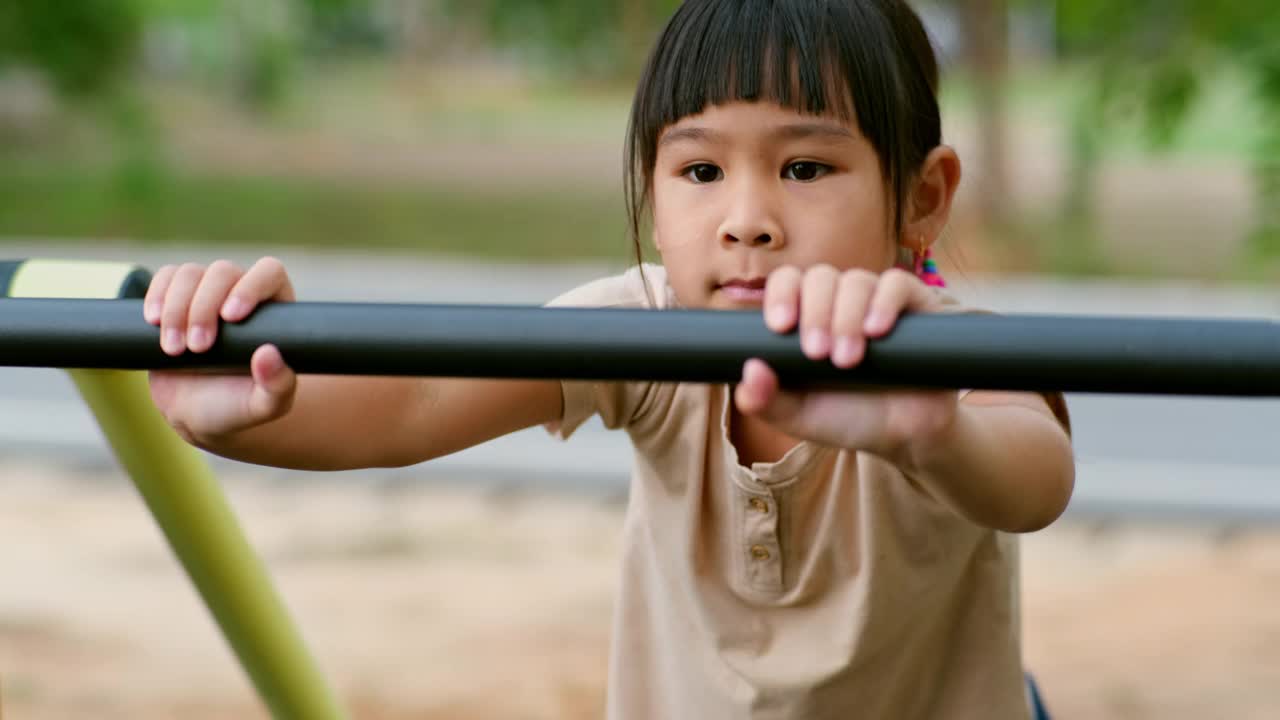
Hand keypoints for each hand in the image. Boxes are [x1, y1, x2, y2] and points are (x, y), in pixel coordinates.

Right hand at [144, 257, 297, 442]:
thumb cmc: (238, 407)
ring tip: (173, 349)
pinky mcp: (176, 298)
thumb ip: (277, 385)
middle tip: (198, 348)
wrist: (199, 414)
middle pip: (223, 271)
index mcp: (273, 311)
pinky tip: (153, 322)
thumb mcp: (265, 405)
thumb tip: (268, 354)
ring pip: (190, 273)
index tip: (231, 318)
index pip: (269, 273)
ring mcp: (207, 293)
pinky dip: (156, 296)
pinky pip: (165, 278)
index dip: (250, 286)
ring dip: (177, 308)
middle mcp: (241, 292)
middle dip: (204, 308)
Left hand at [733, 264, 958, 460]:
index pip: (788, 282)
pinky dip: (884, 302)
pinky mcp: (917, 306)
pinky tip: (876, 331)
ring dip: (847, 316)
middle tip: (817, 355)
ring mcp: (878, 300)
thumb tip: (748, 369)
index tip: (779, 326)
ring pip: (856, 281)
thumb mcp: (797, 416)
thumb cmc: (844, 419)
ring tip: (848, 360)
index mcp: (807, 316)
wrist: (902, 439)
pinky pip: (898, 284)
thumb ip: (763, 400)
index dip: (781, 295)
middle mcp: (841, 301)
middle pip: (820, 277)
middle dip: (815, 313)